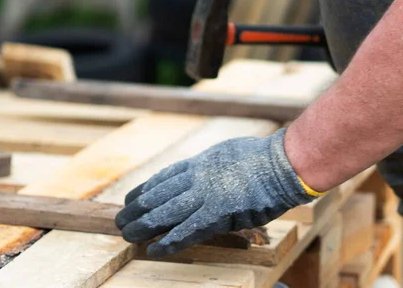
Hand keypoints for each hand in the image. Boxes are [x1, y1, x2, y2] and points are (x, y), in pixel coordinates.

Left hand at [115, 128, 318, 257]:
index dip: (144, 189)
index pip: (163, 178)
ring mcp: (206, 196)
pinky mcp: (218, 214)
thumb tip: (200, 173)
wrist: (281, 164)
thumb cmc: (262, 158)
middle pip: (158, 195)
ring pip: (165, 212)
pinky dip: (168, 241)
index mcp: (200, 163)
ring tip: (127, 234)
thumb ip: (210, 165)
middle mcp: (197, 178)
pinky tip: (154, 249)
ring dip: (143, 225)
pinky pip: (187, 231)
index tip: (131, 197)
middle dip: (136, 209)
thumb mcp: (227, 153)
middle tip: (121, 220)